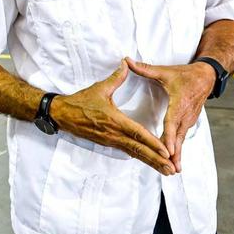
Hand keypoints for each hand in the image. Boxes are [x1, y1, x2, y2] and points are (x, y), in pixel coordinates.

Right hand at [53, 60, 174, 175]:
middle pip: (139, 150)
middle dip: (156, 160)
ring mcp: (110, 141)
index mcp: (114, 120)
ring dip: (151, 162)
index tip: (166, 151)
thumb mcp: (99, 88)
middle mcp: (114, 134)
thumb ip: (116, 78)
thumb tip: (126, 63)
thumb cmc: (80, 102)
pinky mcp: (107, 143)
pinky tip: (150, 162)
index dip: (152, 143)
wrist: (62, 114)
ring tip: (166, 170)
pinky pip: (127, 152)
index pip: (137, 134)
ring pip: (134, 153)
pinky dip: (140, 158)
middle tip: (172, 168)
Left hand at [125, 58, 215, 172]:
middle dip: (174, 152)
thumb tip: (126, 61)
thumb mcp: (165, 71)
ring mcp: (188, 120)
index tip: (167, 148)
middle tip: (170, 167)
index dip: (169, 136)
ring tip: (173, 169)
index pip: (172, 121)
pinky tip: (174, 162)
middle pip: (178, 136)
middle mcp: (185, 115)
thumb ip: (145, 69)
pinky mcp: (188, 123)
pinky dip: (178, 150)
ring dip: (177, 155)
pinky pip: (181, 138)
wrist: (206, 77)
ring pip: (181, 140)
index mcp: (179, 103)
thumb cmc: (185, 74)